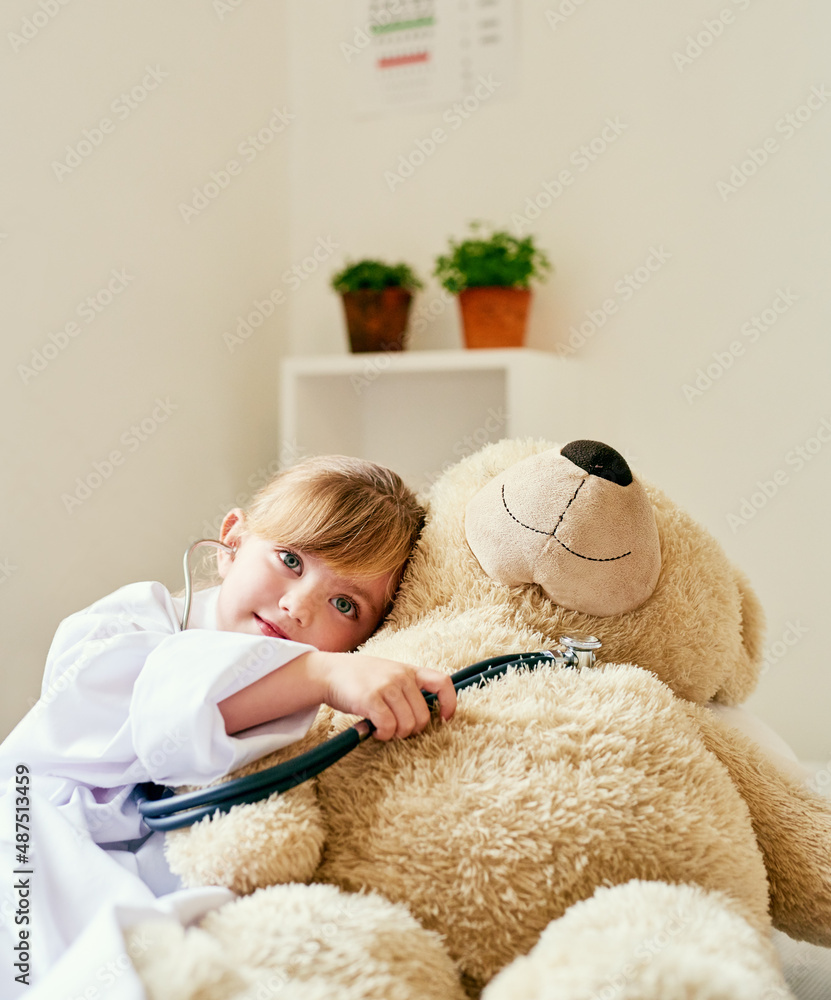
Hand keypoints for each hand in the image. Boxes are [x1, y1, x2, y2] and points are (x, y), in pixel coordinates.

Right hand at [308, 651, 456, 740]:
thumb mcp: (388, 674)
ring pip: (408, 725)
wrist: (328, 672)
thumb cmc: (360, 679)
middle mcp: (401, 676)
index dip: (449, 704)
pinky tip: (375, 731)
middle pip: (423, 716)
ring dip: (396, 735)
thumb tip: (423, 719)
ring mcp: (386, 686)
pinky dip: (383, 735)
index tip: (443, 720)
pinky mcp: (370, 698)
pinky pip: (388, 727)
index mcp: (409, 671)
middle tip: (396, 730)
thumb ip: (406, 689)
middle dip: (412, 731)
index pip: (442, 683)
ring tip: (383, 730)